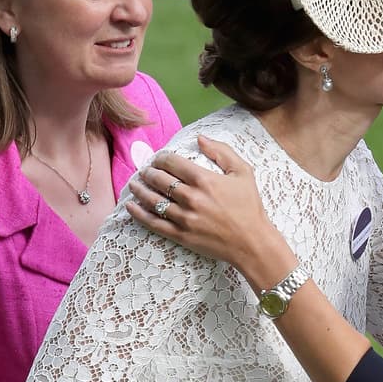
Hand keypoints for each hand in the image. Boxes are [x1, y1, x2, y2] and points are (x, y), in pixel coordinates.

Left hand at [125, 137, 294, 290]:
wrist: (252, 243)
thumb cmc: (250, 207)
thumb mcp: (243, 172)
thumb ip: (222, 151)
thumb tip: (200, 138)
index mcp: (204, 179)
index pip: (172, 162)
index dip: (161, 157)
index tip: (158, 158)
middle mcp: (191, 197)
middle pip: (159, 179)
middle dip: (148, 172)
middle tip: (145, 170)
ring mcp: (184, 218)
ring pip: (153, 200)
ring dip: (140, 190)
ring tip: (134, 184)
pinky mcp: (181, 235)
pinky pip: (154, 223)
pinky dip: (139, 213)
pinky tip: (130, 206)